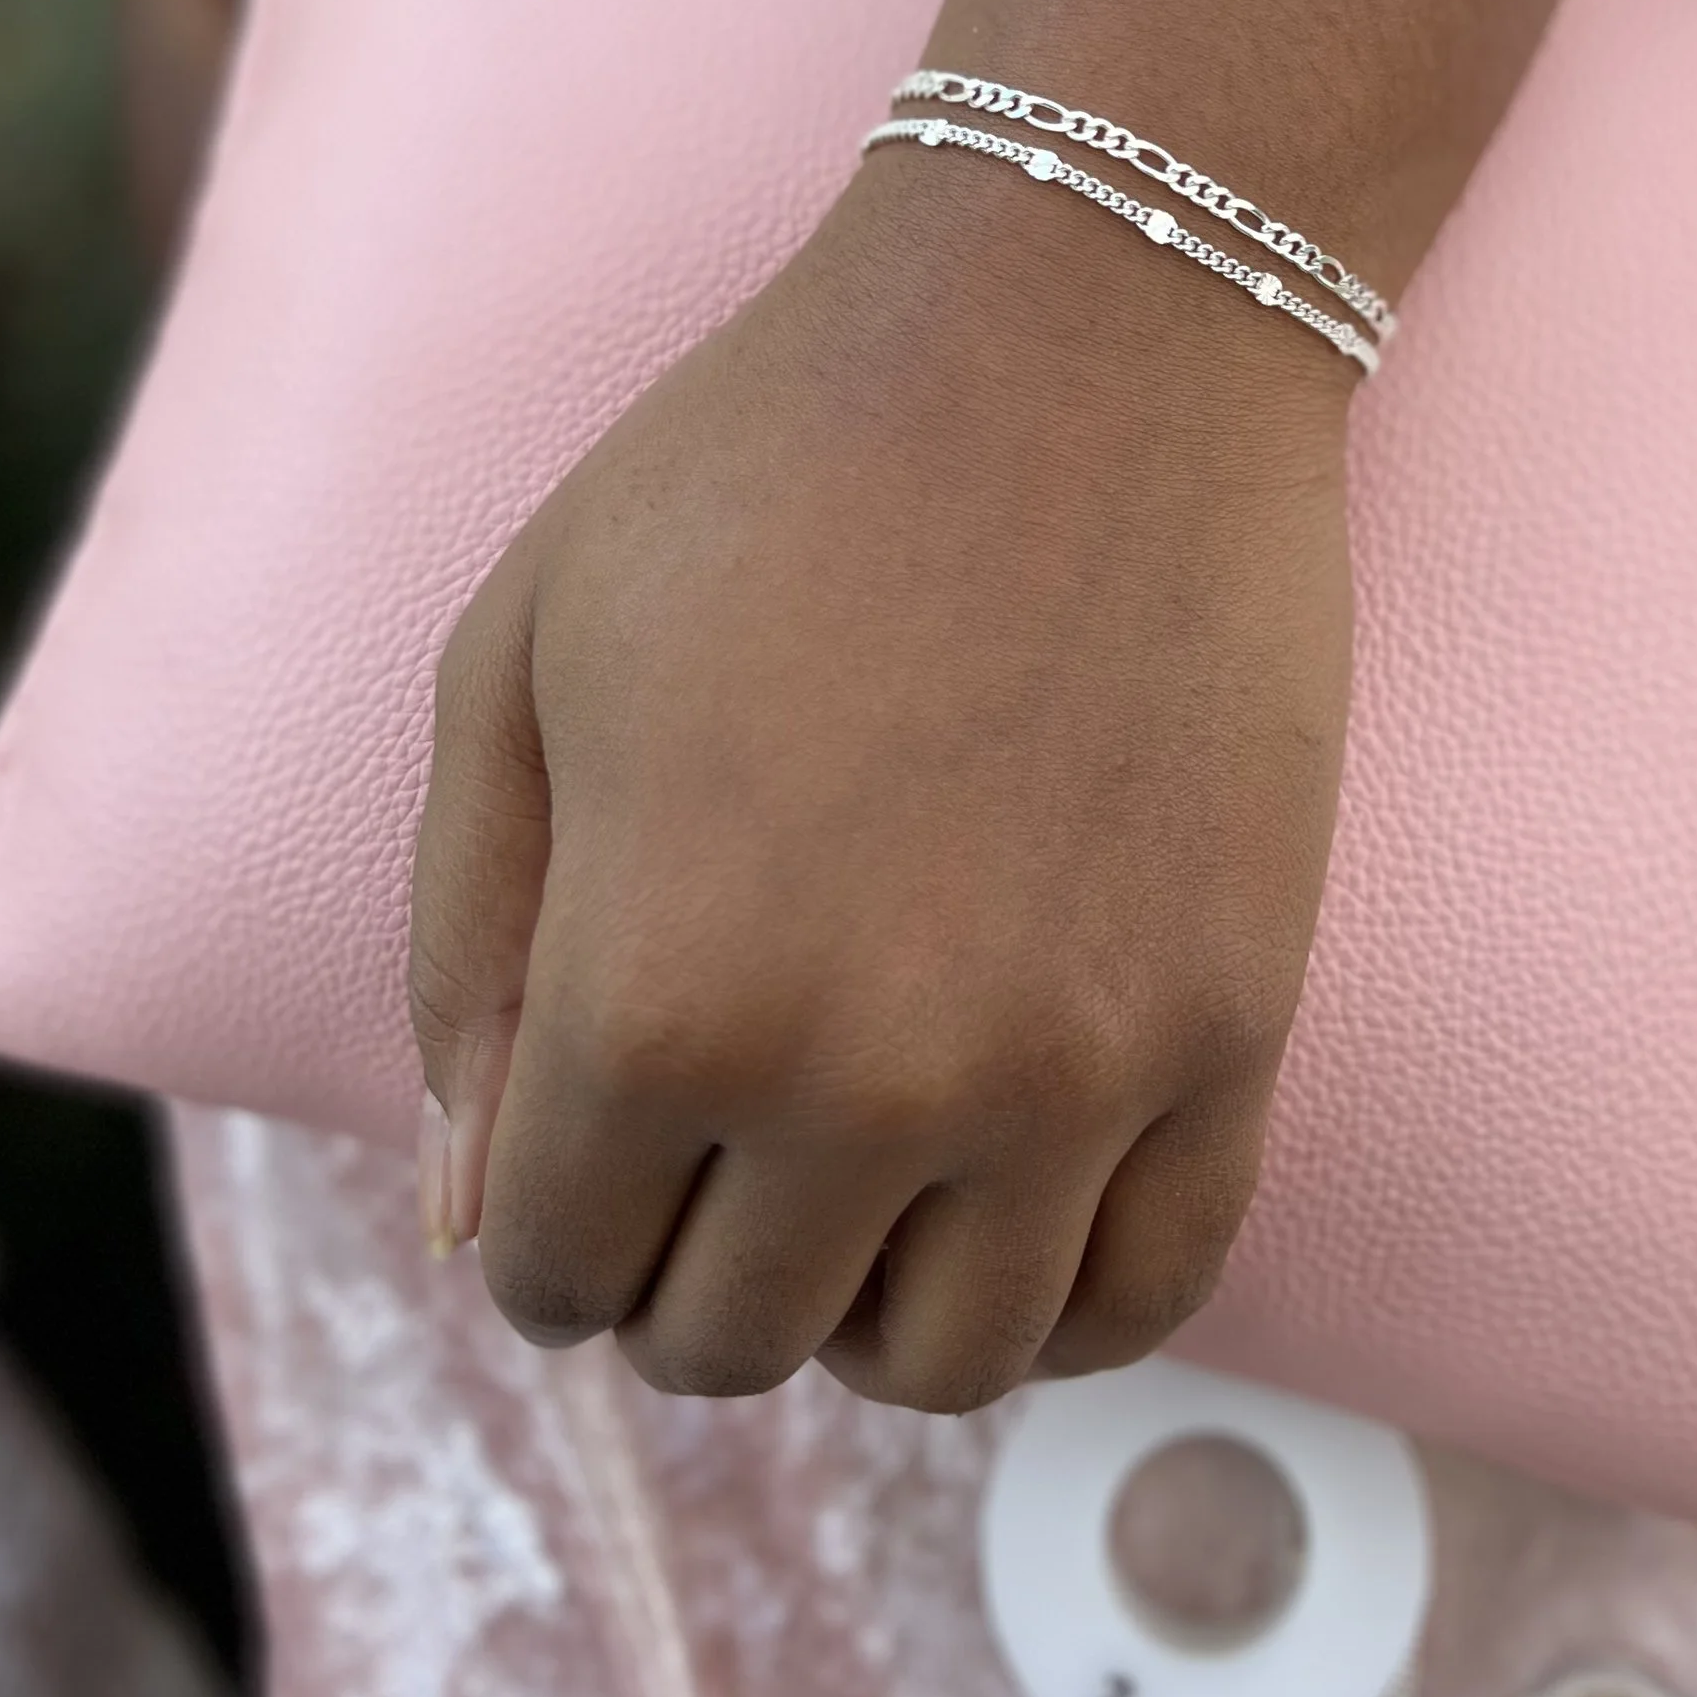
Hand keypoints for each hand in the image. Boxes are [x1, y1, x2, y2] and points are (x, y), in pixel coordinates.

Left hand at [409, 143, 1354, 1407]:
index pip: (547, 1270)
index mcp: (656, 990)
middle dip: (683, 1268)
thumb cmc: (769, 465)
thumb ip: (465, 956)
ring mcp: (1072, 1069)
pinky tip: (1012, 1198)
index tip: (584, 1137)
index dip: (540, 1222)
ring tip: (860, 1173)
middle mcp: (864, 1077)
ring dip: (865, 1307)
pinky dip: (1059, 1301)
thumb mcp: (518, 662)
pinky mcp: (1231, 1028)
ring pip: (941, 1368)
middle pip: (731, 1343)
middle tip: (710, 1141)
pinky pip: (1148, 1295)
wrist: (1087, 328)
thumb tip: (469, 1221)